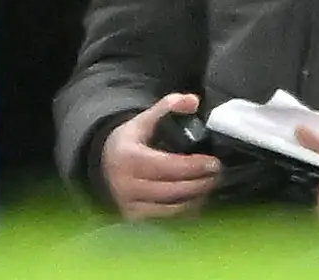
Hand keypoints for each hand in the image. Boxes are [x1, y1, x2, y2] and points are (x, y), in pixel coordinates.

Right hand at [101, 93, 223, 221]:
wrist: (101, 164)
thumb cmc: (127, 142)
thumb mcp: (142, 120)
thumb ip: (168, 106)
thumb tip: (194, 101)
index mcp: (130, 157)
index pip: (168, 166)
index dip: (194, 166)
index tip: (214, 163)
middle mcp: (127, 183)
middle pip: (173, 189)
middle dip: (200, 183)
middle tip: (217, 174)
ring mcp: (130, 204)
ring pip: (172, 207)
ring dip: (196, 198)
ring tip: (210, 185)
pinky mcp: (134, 217)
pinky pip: (166, 217)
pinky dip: (185, 210)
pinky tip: (197, 199)